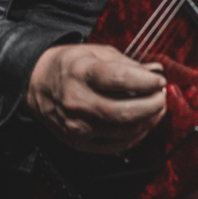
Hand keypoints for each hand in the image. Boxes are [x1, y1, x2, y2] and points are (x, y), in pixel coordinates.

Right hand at [25, 44, 166, 153]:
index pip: (121, 79)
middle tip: (161, 96)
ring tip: (156, 108)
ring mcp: (77, 126)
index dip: (147, 81)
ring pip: (124, 132)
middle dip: (153, 105)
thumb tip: (155, 72)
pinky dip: (136, 136)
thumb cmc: (69, 66)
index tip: (159, 80)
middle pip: (125, 112)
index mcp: (82, 73)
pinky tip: (143, 124)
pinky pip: (116, 146)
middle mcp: (78, 102)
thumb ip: (128, 63)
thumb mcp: (97, 52)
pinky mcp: (79, 143)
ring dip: (149, 121)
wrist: (35, 84)